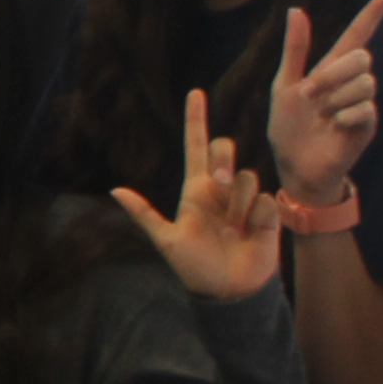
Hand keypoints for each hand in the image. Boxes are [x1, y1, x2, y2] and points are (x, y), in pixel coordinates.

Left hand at [109, 86, 285, 302]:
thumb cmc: (194, 266)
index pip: (196, 147)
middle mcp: (221, 189)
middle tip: (219, 185)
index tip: (195, 92)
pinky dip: (256, 217)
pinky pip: (264, 200)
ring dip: (237, 204)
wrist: (227, 291)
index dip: (196, 120)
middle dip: (224, 159)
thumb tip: (115, 191)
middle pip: (226, 149)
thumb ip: (144, 214)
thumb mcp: (166, 240)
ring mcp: (244, 200)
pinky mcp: (267, 212)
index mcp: (196, 190)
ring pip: (246, 176)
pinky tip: (251, 234)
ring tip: (233, 229)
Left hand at [267, 0, 382, 202]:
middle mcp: (352, 82)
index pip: (359, 34)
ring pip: (364, 82)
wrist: (294, 166)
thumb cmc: (288, 128)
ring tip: (322, 116)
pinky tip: (333, 128)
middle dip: (332, 74)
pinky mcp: (367, 124)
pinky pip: (364, 108)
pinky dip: (343, 117)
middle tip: (311, 94)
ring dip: (335, 98)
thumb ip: (295, 49)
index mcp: (331, 69)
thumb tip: (296, 9)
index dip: (374, 13)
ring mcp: (362, 103)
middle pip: (361, 57)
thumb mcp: (285, 85)